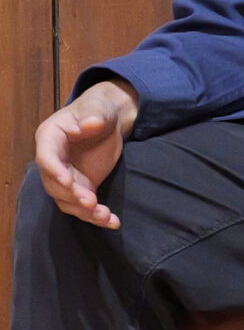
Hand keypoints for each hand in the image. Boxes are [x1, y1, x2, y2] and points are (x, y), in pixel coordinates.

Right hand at [34, 78, 139, 228]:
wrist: (109, 121)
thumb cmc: (98, 109)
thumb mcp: (98, 107)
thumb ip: (94, 114)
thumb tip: (90, 124)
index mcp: (50, 137)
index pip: (46, 157)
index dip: (54, 171)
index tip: (67, 181)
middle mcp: (53, 161)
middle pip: (55, 185)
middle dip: (72, 195)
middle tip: (91, 202)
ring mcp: (66, 177)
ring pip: (68, 201)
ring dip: (85, 211)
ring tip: (105, 216)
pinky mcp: (81, 188)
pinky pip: (84, 206)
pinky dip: (96, 215)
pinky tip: (112, 222)